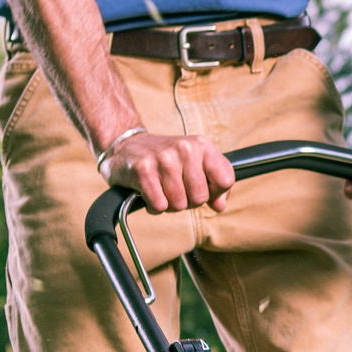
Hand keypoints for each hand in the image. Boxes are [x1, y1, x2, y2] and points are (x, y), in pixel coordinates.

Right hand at [103, 129, 235, 212]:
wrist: (125, 146)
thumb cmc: (165, 159)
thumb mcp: (195, 162)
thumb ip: (214, 182)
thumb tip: (219, 205)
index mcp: (201, 145)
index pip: (226, 180)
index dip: (215, 192)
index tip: (201, 188)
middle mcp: (184, 148)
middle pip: (200, 197)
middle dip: (188, 201)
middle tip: (175, 189)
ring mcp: (164, 159)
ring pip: (179, 204)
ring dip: (169, 204)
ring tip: (161, 189)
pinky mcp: (143, 170)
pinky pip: (159, 206)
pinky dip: (154, 206)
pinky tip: (149, 193)